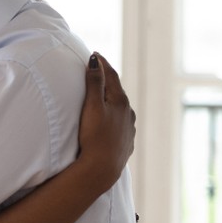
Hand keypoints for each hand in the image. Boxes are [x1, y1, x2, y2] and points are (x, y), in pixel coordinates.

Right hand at [76, 52, 134, 193]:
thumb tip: (96, 61)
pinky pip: (121, 124)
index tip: (95, 54)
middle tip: (99, 71)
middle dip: (108, 80)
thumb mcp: (92, 106)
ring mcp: (129, 129)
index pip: (112, 76)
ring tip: (104, 96)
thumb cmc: (94, 136)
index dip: (103, 64)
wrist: (102, 168)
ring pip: (121, 109)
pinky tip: (110, 122)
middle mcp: (129, 113)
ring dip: (112, 100)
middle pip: (118, 91)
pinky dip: (114, 117)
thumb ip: (94, 82)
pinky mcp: (126, 143)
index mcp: (121, 101)